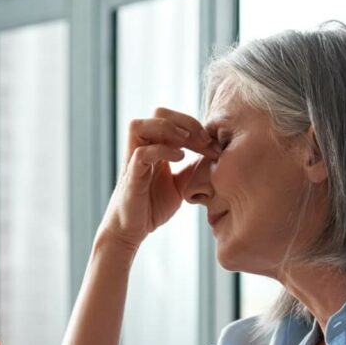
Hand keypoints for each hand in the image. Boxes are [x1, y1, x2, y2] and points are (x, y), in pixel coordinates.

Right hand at [98, 107, 219, 250]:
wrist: (132, 230)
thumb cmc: (152, 207)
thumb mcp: (181, 184)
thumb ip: (192, 168)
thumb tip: (212, 155)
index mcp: (155, 147)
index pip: (174, 120)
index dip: (196, 127)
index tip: (215, 146)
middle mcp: (142, 148)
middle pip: (158, 113)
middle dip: (185, 122)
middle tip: (204, 141)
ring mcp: (134, 161)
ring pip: (140, 125)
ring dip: (168, 129)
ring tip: (188, 144)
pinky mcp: (131, 176)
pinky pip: (140, 153)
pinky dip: (162, 151)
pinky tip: (179, 158)